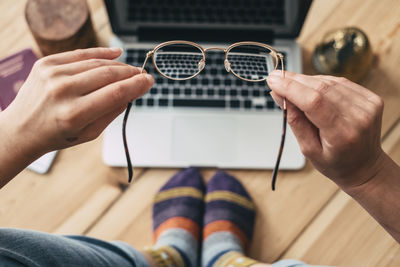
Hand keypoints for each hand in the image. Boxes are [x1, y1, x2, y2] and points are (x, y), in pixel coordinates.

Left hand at [2, 47, 152, 155]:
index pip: (116, 93)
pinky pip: (81, 53)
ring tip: (129, 70)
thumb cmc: (57, 134)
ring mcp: (52, 74)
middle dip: (130, 73)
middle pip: (108, 74)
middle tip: (142, 75)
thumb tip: (132, 91)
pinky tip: (115, 53)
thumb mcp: (89, 133)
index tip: (149, 81)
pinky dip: (100, 53)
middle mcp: (62, 91)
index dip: (137, 85)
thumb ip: (112, 111)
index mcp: (74, 114)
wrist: (21, 128)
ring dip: (118, 65)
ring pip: (97, 63)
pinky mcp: (46, 63)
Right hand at [267, 71, 384, 189]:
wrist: (365, 166)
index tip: (273, 80)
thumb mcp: (308, 149)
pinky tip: (311, 87)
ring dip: (306, 80)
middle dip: (294, 81)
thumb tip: (279, 94)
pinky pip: (340, 82)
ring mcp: (367, 106)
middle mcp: (358, 117)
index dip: (291, 88)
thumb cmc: (335, 162)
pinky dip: (322, 82)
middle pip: (321, 88)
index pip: (314, 102)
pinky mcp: (371, 98)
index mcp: (342, 134)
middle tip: (276, 78)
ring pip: (329, 82)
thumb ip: (295, 121)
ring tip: (291, 86)